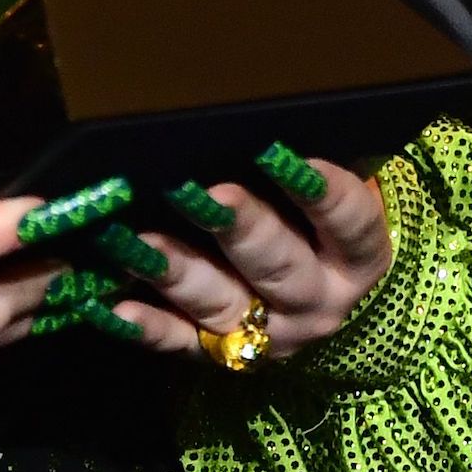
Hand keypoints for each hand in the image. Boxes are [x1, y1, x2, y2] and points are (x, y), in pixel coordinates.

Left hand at [38, 151, 394, 364]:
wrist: (325, 305)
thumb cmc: (325, 226)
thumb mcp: (342, 200)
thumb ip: (314, 170)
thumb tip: (267, 116)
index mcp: (356, 260)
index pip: (349, 222)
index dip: (324, 191)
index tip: (287, 154)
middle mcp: (317, 301)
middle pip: (280, 266)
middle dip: (242, 228)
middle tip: (208, 193)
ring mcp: (269, 334)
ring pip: (222, 302)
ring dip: (178, 270)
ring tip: (139, 241)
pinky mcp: (222, 354)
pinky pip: (182, 342)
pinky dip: (149, 327)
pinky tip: (115, 309)